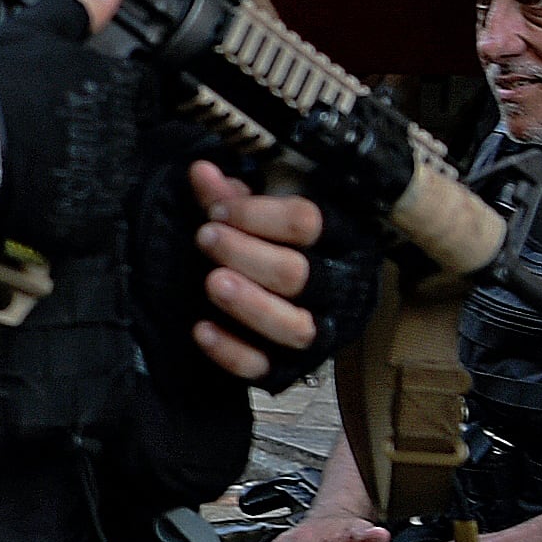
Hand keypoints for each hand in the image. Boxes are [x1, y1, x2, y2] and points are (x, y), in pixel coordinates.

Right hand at [0, 0, 123, 227]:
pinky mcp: (86, 221)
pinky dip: (74, 212)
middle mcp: (122, 134)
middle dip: (99, 132)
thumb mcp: (33, 33)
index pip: (139, 86)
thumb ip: (78, 10)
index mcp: (116, 87)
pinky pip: (92, 219)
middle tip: (56, 133)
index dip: (115, 89)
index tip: (90, 97)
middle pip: (126, 132)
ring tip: (45, 167)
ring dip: (88, 172)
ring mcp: (106, 180)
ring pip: (110, 176)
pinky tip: (46, 200)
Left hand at [175, 162, 328, 380]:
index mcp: (340, 240)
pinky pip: (264, 367)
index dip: (259, 214)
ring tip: (212, 281)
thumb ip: (230, 197)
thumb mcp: (260, 215)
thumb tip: (201, 173)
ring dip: (249, 304)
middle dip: (247, 254)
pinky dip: (231, 351)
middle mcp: (337, 288)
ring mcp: (318, 333)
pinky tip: (202, 330)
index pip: (308, 222)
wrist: (294, 302)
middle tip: (207, 238)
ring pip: (293, 326)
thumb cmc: (278, 246)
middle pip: (297, 274)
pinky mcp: (290, 368)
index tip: (218, 210)